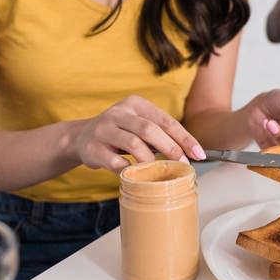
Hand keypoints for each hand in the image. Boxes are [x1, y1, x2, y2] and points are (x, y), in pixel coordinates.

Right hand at [72, 95, 202, 171]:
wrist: (80, 137)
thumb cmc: (120, 133)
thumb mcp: (139, 125)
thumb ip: (160, 133)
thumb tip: (190, 153)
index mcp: (136, 104)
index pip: (166, 120)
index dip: (184, 138)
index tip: (198, 154)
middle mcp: (119, 112)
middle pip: (150, 130)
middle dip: (171, 149)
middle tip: (182, 164)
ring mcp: (104, 129)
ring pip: (134, 144)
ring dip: (150, 160)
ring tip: (158, 171)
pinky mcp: (93, 148)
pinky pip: (115, 162)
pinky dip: (129, 170)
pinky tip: (136, 175)